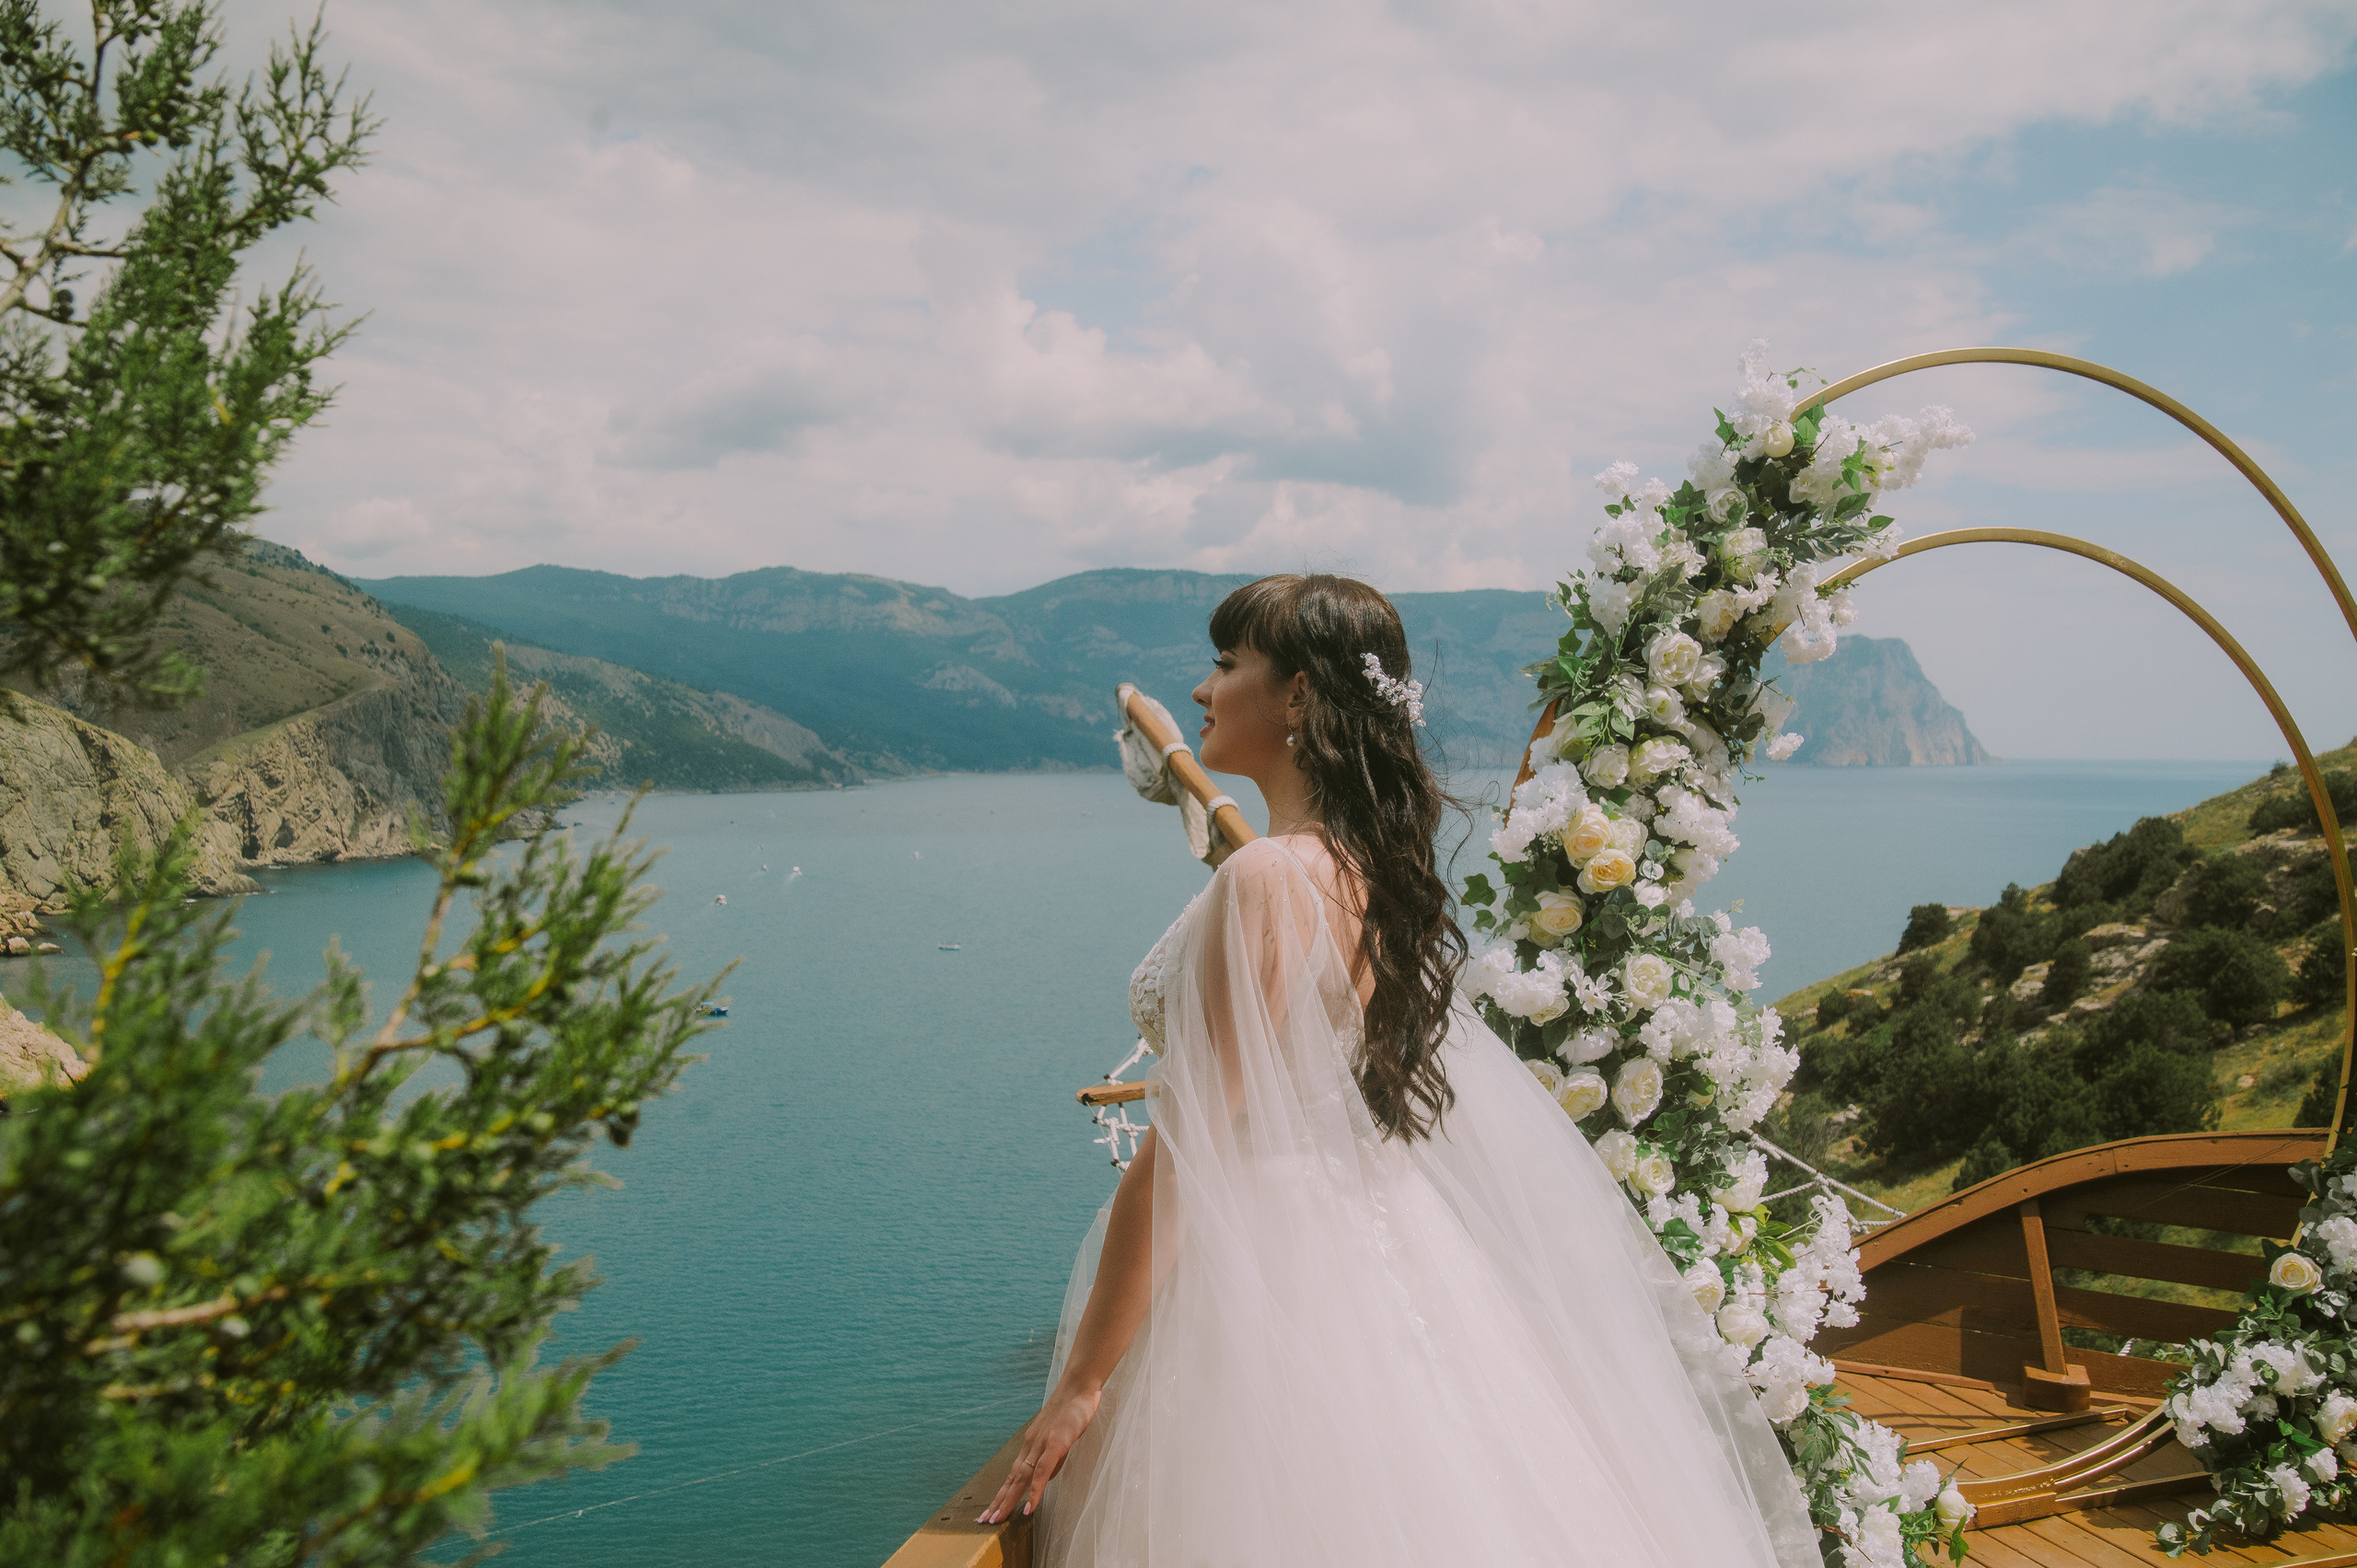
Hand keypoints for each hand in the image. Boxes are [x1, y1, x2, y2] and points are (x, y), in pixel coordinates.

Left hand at [977, 1383, 1101, 1524]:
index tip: (992, 1509)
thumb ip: (1052, 1458)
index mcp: (1031, 1444)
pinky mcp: (1055, 1444)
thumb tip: (1046, 1478)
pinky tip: (1029, 1507)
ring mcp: (1041, 1445)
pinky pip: (1042, 1472)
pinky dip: (1034, 1491)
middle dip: (999, 1501)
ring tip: (998, 1518)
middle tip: (985, 1521)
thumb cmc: (1072, 1410)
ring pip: (1022, 1478)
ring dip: (1009, 1500)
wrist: (1079, 1386)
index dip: (1003, 1492)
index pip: (1014, 1473)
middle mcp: (1031, 1445)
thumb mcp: (1060, 1437)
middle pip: (1012, 1479)